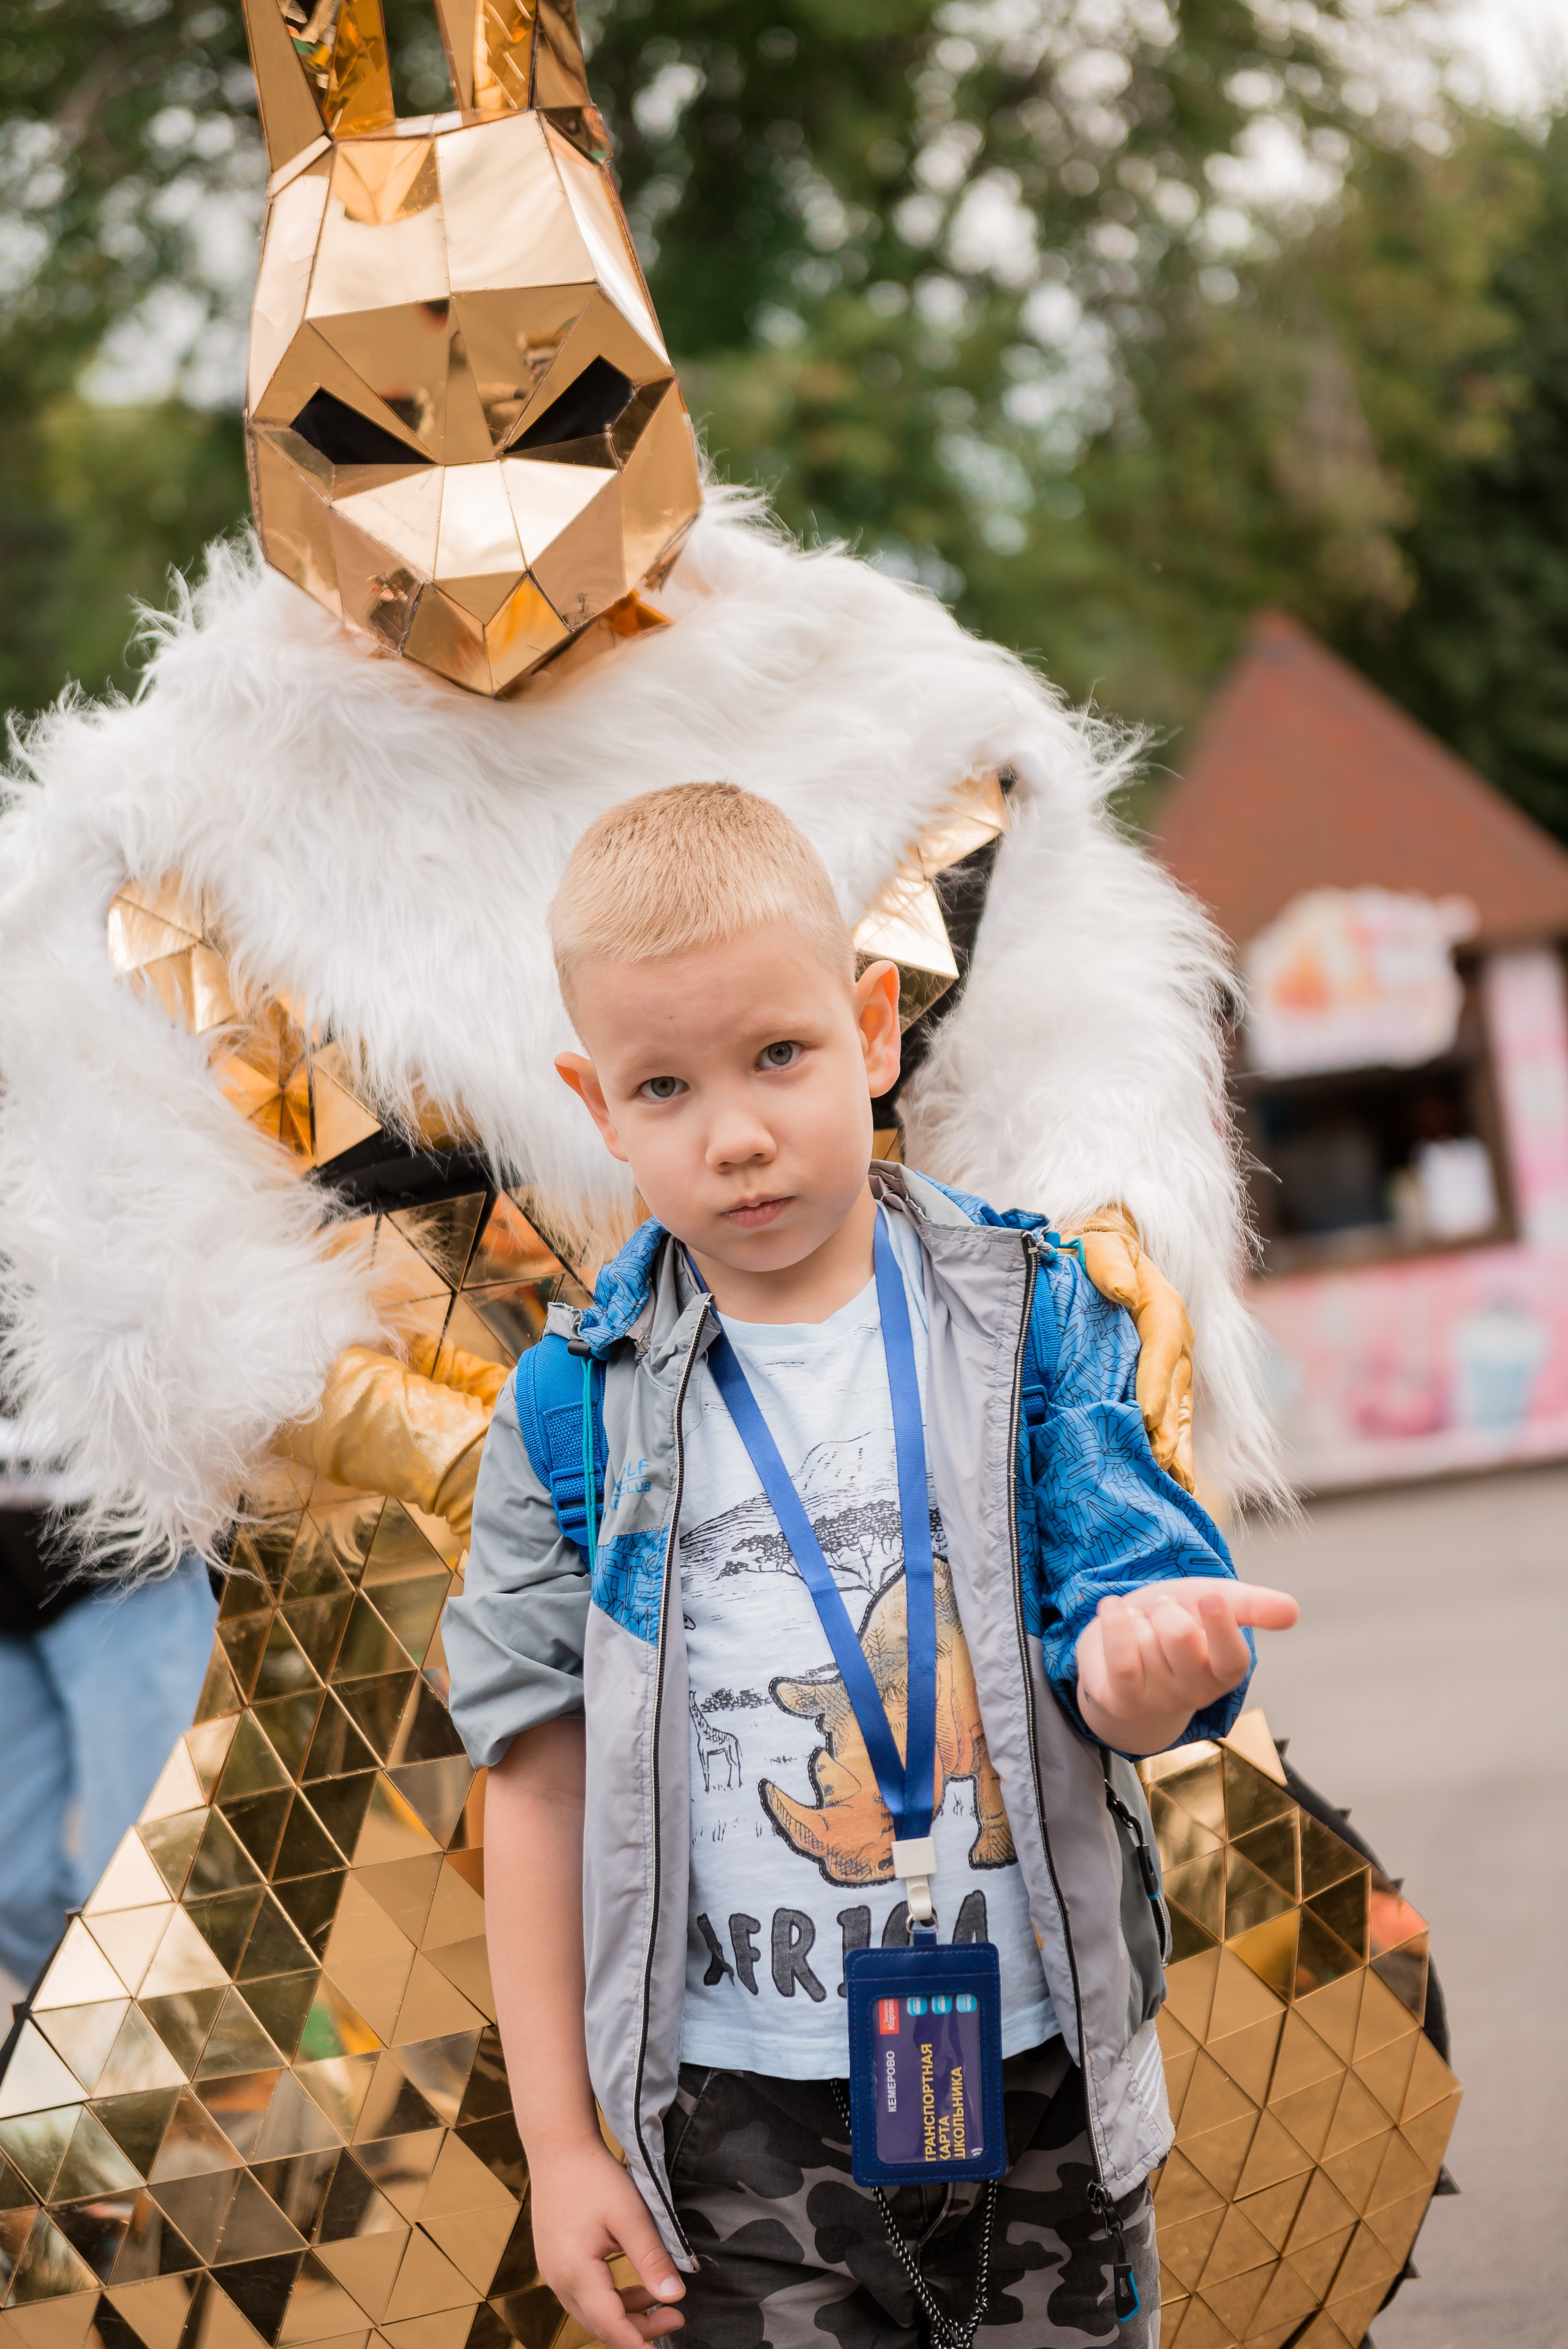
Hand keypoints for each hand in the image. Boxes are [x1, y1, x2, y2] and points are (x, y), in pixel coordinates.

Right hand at [528, 2135, 685, 2348]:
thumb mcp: (630, 2215)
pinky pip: (584, 2295)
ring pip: (592, 2312)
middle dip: (639, 2329)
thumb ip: (652, 2258)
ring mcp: (553, 2273)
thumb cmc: (594, 2176)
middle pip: (600, 2324)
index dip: (639, 2341)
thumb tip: (675, 2296)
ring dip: (626, 2313)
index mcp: (575, 2271)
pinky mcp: (555, 2263)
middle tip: (677, 2316)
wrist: (557, 2147)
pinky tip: (635, 2284)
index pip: (609, 2324)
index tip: (666, 2345)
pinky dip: (611, 2298)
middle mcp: (558, 2280)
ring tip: (661, 2299)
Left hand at [1061, 1208, 1194, 1492]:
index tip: (1146, 1416)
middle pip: (1177, 1388)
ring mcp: (1175, 1369)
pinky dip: (1178, 1453)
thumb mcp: (1099, 1246)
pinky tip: (1176, 1486)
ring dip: (1179, 1448)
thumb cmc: (1096, 1253)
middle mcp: (1177, 1342)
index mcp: (1162, 1307)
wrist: (1104, 1256)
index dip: (1156, 1382)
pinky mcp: (1166, 1388)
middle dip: (1169, 1427)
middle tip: (1158, 1462)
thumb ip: (1109, 1263)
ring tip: (1174, 1484)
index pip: (1163, 1346)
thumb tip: (1123, 1289)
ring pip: (1182, 1412)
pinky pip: (1176, 1422)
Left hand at [1075, 1579, 1298, 1754]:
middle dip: (1167, 1608)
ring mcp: (1158, 1699)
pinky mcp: (1122, 1700)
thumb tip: (1292, 1611)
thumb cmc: (1176, 1621)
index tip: (1212, 1597)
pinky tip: (1113, 1607)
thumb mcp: (1214, 1603)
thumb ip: (1252, 1606)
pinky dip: (1115, 1623)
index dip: (1222, 1628)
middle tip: (1164, 1613)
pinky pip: (1121, 1659)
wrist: (1121, 1646)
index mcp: (1225, 1670)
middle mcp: (1195, 1692)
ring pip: (1146, 1639)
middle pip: (1181, 1636)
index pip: (1233, 1659)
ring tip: (1141, 1627)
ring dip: (1138, 1619)